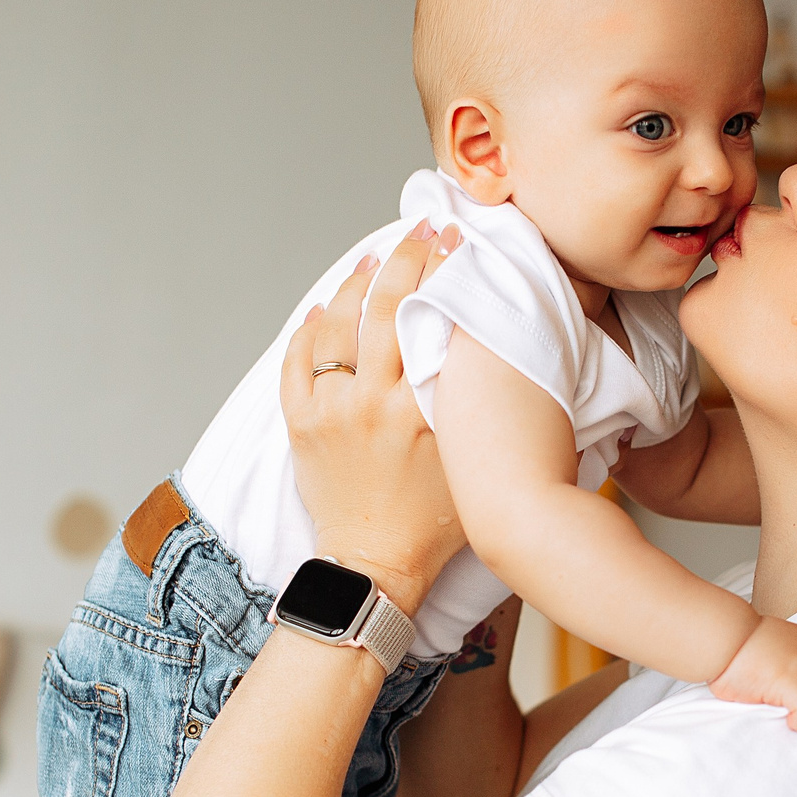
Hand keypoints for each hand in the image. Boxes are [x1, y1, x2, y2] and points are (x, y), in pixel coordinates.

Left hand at [283, 222, 466, 615]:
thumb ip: (478, 408)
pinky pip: (298, 361)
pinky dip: (309, 329)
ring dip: (357, 284)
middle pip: (386, 306)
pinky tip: (323, 309)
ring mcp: (332, 411)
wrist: (376, 566)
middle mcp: (373, 402)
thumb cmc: (437, 524)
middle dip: (405, 258)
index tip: (454, 241)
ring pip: (338, 324)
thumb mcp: (473, 462)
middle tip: (420, 231)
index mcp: (421, 410)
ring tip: (373, 260)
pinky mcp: (302, 424)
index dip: (445, 270)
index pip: (433, 317)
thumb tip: (498, 353)